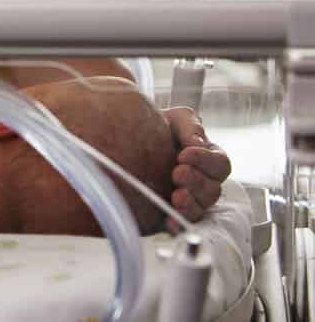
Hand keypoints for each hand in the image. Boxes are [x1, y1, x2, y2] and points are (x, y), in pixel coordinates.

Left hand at [163, 106, 231, 229]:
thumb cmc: (156, 127)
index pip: (220, 164)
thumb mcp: (174, 119)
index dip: (205, 161)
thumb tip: (198, 143)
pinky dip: (177, 224)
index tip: (184, 154)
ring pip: (200, 208)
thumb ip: (190, 126)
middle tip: (177, 173)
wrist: (123, 140)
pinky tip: (169, 222)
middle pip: (213, 189)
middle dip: (196, 182)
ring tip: (176, 197)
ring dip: (190, 204)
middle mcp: (201, 182)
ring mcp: (187, 200)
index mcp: (207, 159)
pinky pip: (179, 224)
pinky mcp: (170, 213)